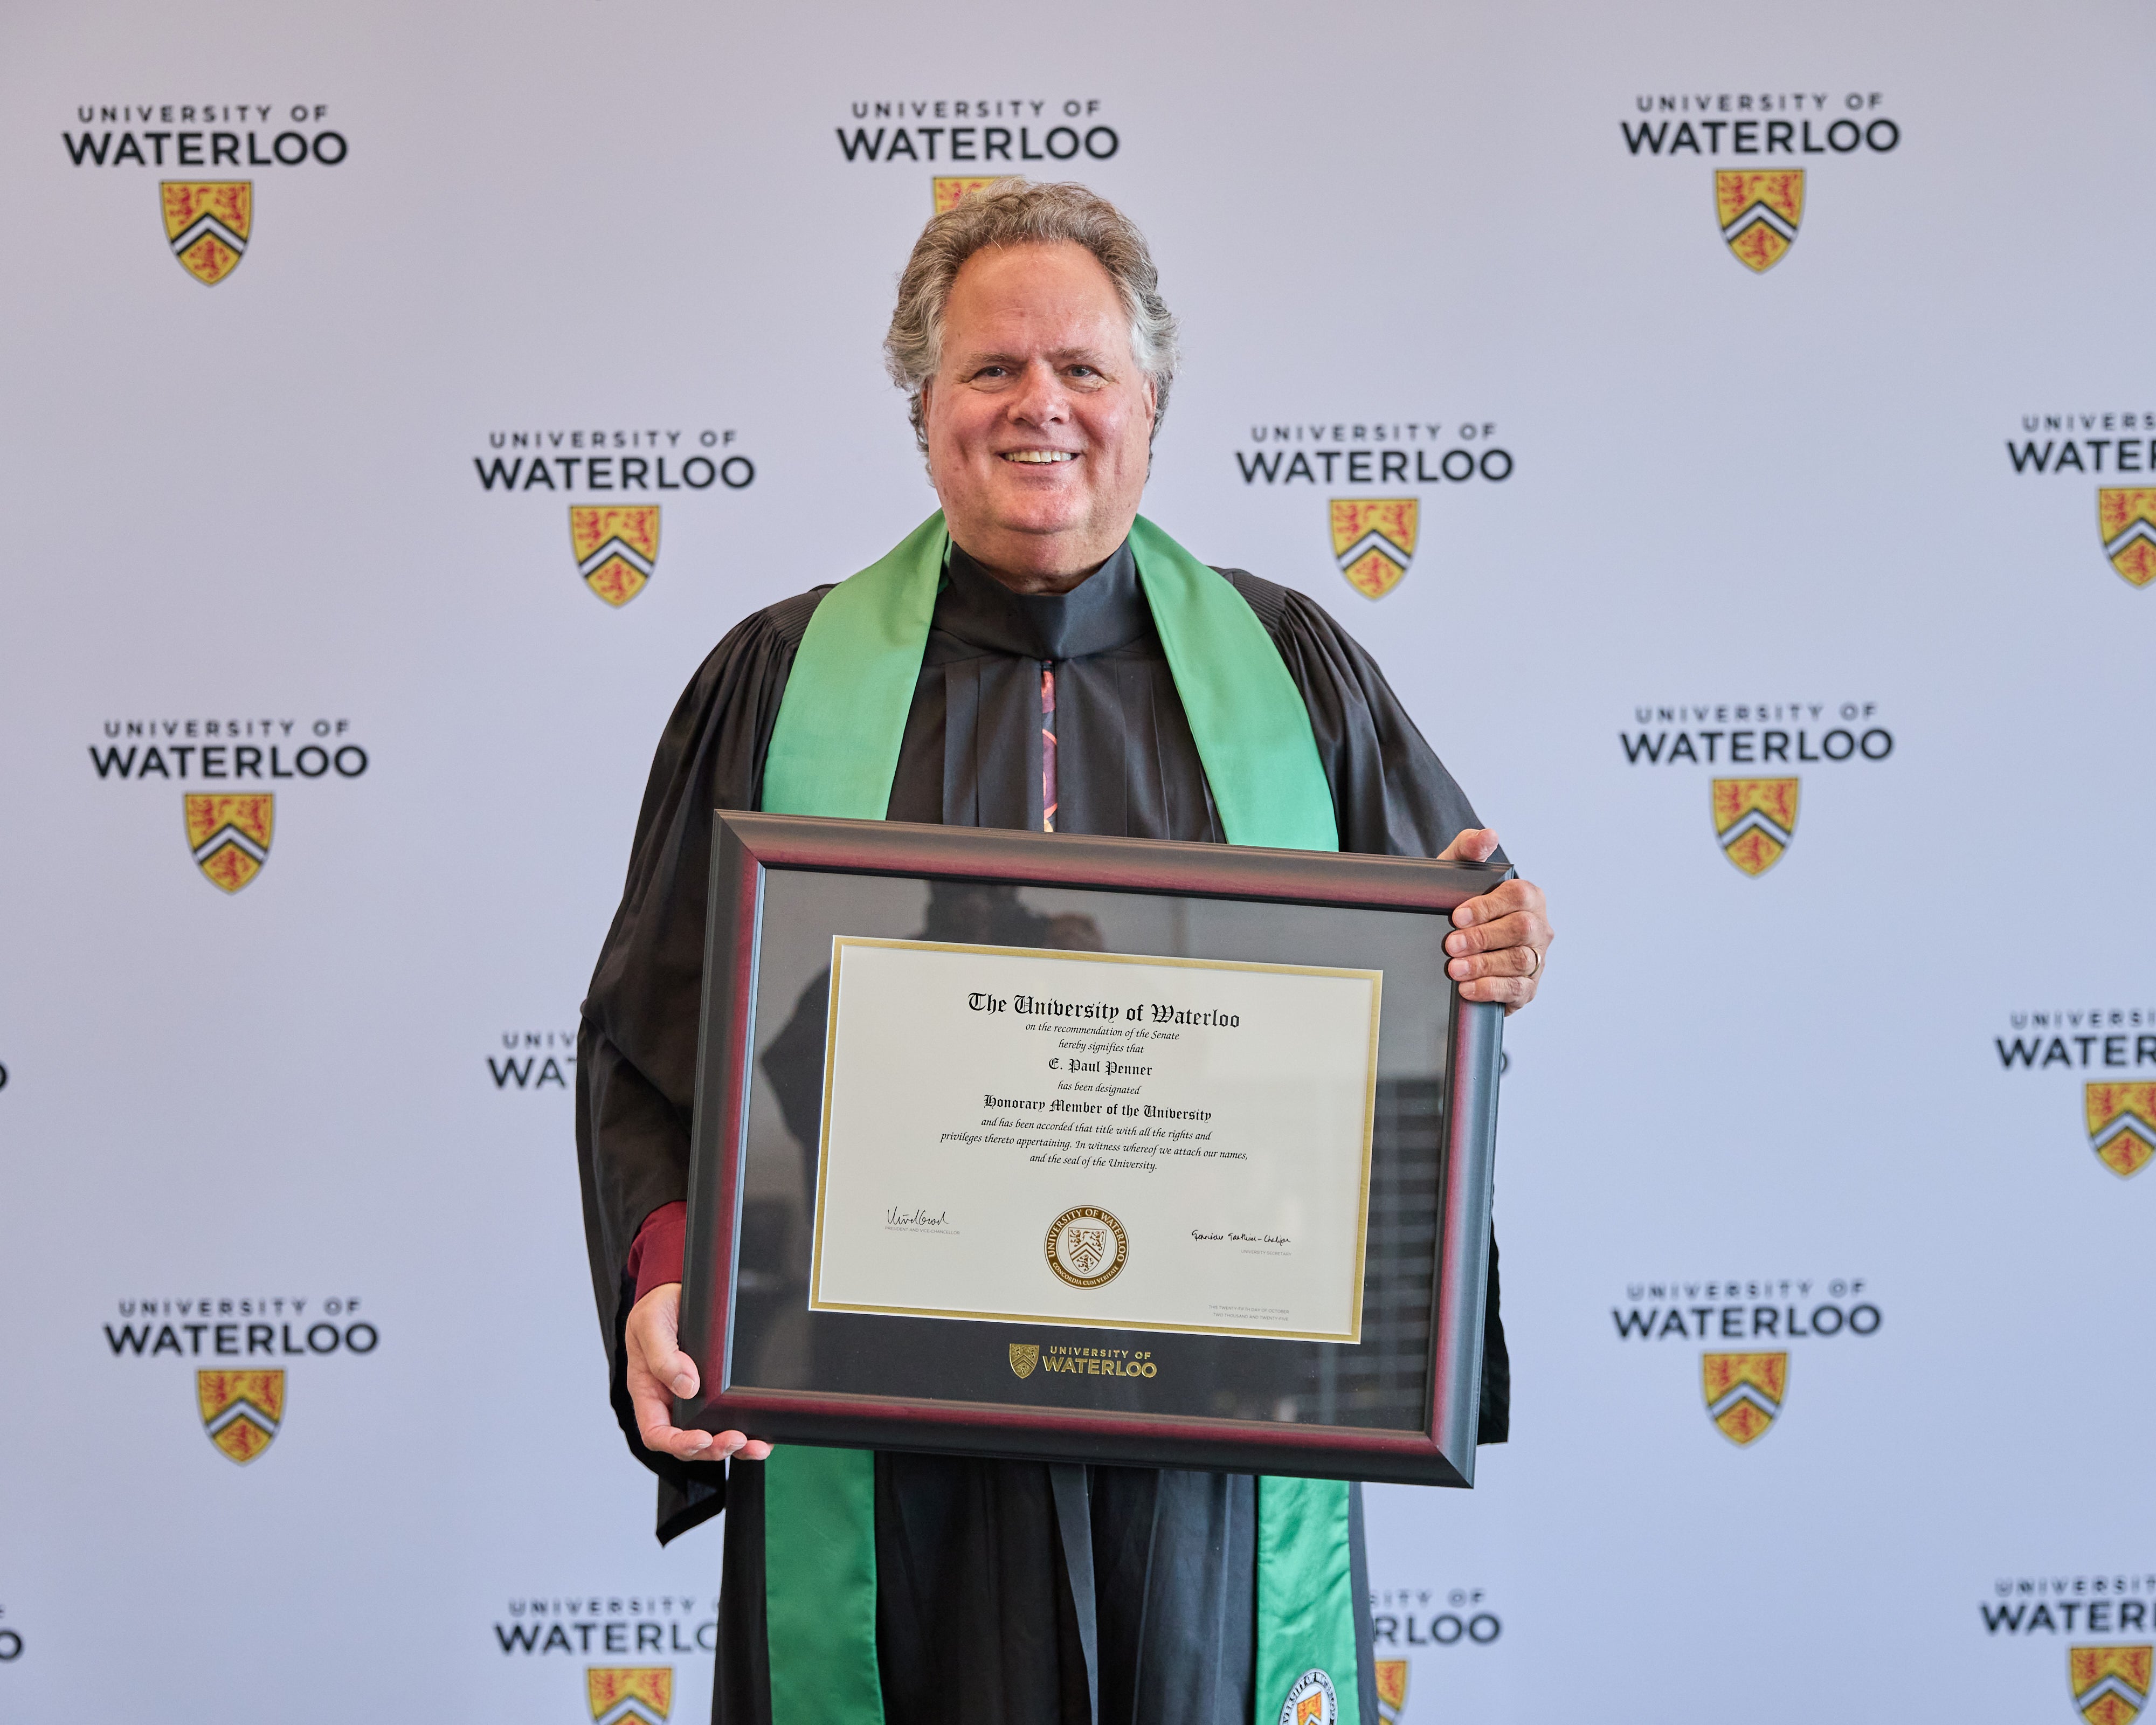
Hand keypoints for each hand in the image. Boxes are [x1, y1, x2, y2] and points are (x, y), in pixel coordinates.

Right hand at [624, 1282, 771, 1463]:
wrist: (677, 1290)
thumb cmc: (656, 1308)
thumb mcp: (650, 1324)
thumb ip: (662, 1356)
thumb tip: (686, 1386)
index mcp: (649, 1392)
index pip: (657, 1433)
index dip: (678, 1444)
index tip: (702, 1438)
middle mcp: (672, 1401)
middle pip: (689, 1441)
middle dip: (712, 1448)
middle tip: (736, 1439)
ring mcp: (695, 1399)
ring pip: (712, 1436)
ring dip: (733, 1447)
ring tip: (753, 1445)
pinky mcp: (717, 1391)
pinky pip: (729, 1418)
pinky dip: (748, 1431)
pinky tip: (762, 1437)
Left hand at [1437, 828, 1550, 1014]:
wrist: (1446, 941)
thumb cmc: (1456, 904)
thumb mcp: (1454, 873)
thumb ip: (1468, 849)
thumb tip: (1488, 835)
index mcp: (1528, 896)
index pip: (1517, 896)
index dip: (1487, 907)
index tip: (1456, 916)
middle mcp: (1538, 926)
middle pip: (1521, 930)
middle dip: (1483, 938)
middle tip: (1450, 945)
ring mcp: (1536, 958)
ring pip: (1519, 961)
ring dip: (1484, 965)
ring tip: (1454, 969)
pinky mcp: (1528, 987)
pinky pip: (1516, 989)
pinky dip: (1490, 989)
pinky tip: (1467, 989)